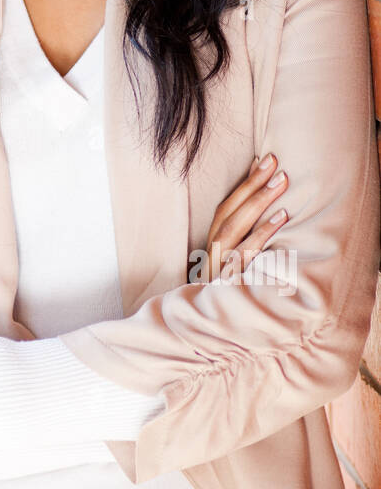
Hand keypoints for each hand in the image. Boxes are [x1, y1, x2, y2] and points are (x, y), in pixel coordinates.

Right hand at [204, 152, 288, 284]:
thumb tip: (264, 202)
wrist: (207, 329)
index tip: (264, 159)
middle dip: (252, 185)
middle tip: (276, 163)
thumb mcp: (230, 265)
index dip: (244, 182)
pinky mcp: (229, 282)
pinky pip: (247, 253)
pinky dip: (263, 234)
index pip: (226, 206)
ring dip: (258, 203)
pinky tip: (281, 219)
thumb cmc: (225, 294)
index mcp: (211, 243)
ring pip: (235, 228)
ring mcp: (219, 267)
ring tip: (281, 183)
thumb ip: (242, 238)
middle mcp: (211, 252)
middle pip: (229, 212)